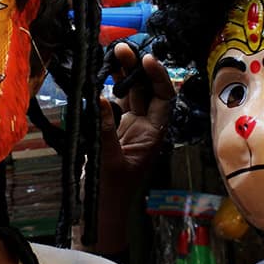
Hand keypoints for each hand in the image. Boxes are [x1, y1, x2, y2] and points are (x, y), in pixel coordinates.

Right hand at [95, 42, 173, 253]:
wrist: (99, 214)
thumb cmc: (109, 194)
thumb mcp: (107, 161)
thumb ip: (104, 129)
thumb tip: (100, 98)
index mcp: (154, 135)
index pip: (164, 98)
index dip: (158, 76)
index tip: (145, 59)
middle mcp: (146, 129)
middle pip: (146, 91)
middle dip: (136, 68)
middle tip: (120, 48)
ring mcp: (129, 130)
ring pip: (130, 95)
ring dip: (122, 75)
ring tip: (110, 55)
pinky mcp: (113, 134)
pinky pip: (115, 107)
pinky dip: (108, 91)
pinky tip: (100, 78)